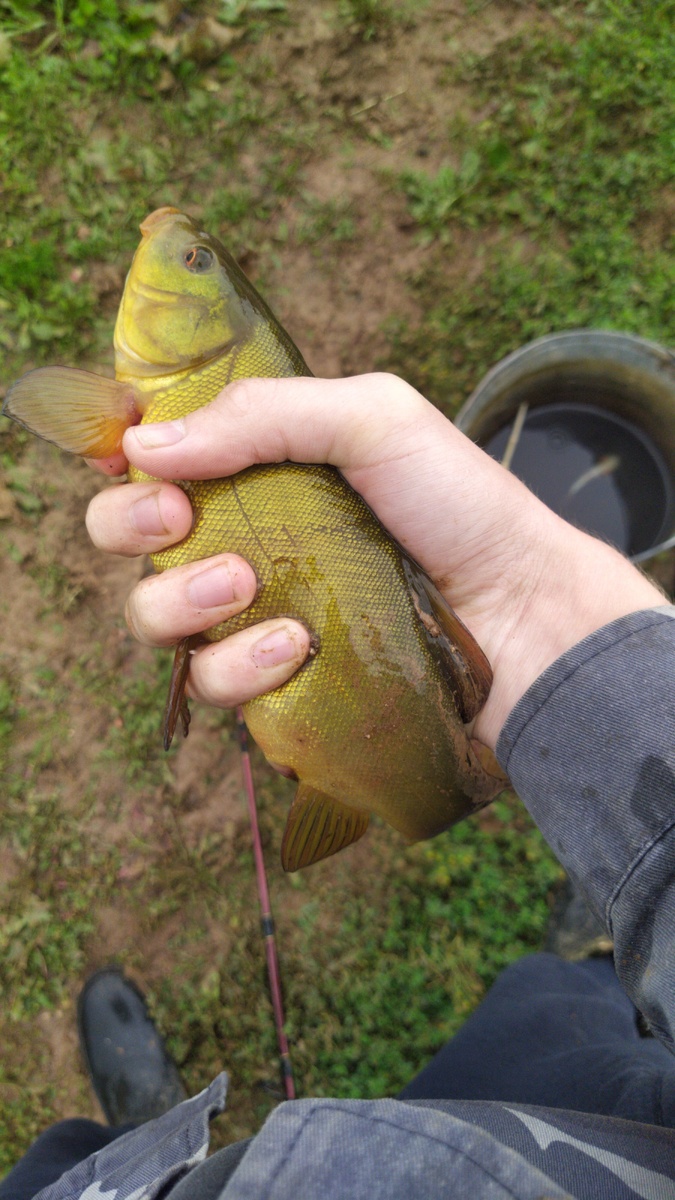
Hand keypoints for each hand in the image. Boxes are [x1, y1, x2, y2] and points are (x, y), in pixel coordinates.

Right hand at [86, 373, 663, 748]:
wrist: (524, 613)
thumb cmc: (459, 506)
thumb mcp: (375, 420)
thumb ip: (263, 414)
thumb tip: (143, 444)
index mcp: (260, 470)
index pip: (156, 459)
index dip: (123, 454)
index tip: (131, 454)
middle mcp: (245, 540)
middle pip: (126, 538)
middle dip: (126, 523)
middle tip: (177, 519)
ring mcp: (255, 618)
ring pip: (155, 618)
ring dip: (180, 600)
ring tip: (245, 585)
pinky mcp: (276, 687)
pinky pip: (214, 686)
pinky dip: (241, 665)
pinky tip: (297, 644)